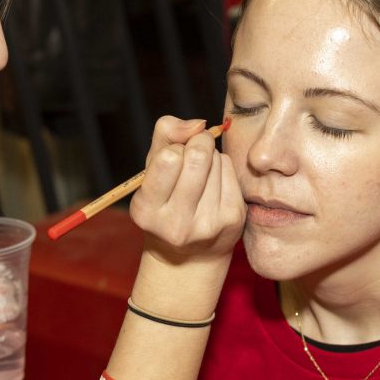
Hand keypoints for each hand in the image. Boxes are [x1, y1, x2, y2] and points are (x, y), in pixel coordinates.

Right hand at [129, 116, 244, 264]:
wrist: (188, 255)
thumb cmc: (165, 200)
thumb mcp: (151, 169)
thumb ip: (165, 134)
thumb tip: (199, 124)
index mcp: (146, 211)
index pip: (168, 158)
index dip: (174, 148)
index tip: (173, 156)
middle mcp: (175, 224)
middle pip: (198, 157)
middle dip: (197, 144)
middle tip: (193, 153)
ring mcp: (208, 224)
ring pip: (218, 161)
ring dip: (210, 158)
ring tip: (201, 176)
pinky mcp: (233, 220)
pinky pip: (232, 171)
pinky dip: (224, 169)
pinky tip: (215, 185)